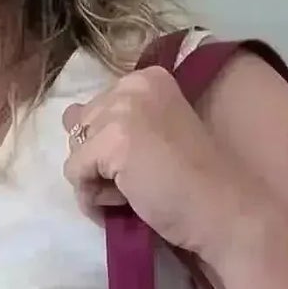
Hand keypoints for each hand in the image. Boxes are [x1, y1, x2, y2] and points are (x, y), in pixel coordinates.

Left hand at [62, 66, 251, 257]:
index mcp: (147, 79)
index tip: (145, 163)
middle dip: (100, 162)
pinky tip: (125, 201)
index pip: (95, 109)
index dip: (110, 146)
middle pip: (80, 127)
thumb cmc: (191, 181)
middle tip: (141, 180)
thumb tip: (66, 117)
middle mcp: (133, 84)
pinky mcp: (112, 140)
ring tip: (134, 192)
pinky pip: (75, 173)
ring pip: (75, 151)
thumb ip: (113, 122)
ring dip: (96, 181)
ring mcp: (122, 109)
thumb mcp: (149, 136)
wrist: (221, 209)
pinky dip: (92, 197)